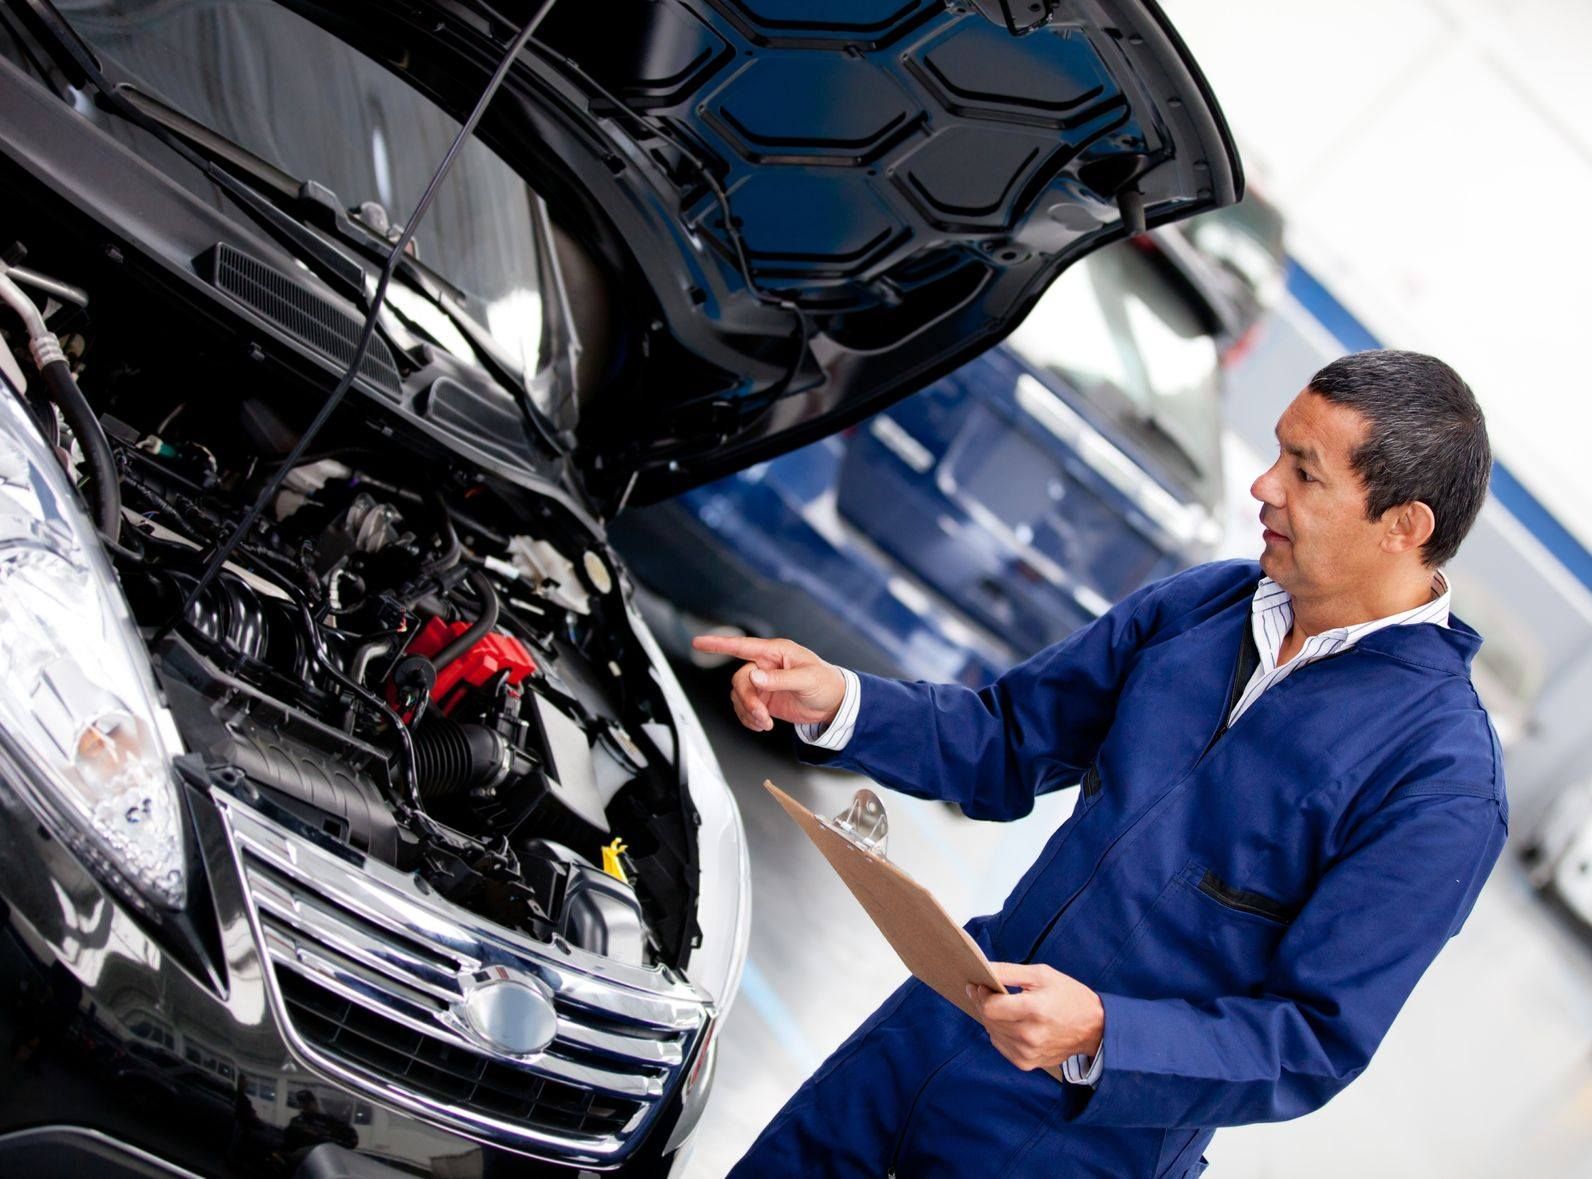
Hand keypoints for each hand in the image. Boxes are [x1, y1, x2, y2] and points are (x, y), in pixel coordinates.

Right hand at [690, 635, 845, 732]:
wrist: (834, 704)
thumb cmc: (825, 683)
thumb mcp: (807, 679)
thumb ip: (780, 679)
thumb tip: (755, 677)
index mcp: (776, 652)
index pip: (742, 646)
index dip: (718, 644)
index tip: (698, 642)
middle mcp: (766, 665)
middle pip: (740, 680)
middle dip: (747, 701)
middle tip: (762, 716)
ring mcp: (763, 683)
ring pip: (739, 696)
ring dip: (748, 713)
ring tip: (765, 723)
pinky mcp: (763, 699)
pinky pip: (745, 708)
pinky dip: (749, 719)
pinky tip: (762, 725)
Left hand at [966, 962, 1104, 1071]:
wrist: (1094, 1028)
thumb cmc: (1068, 996)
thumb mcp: (1041, 974)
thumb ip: (1008, 971)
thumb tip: (983, 968)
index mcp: (1034, 1010)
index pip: (990, 1007)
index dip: (980, 994)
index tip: (979, 984)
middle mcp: (1029, 1035)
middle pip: (988, 1019)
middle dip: (983, 1003)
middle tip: (987, 991)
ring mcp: (1028, 1052)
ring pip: (992, 1032)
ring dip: (992, 1018)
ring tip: (1003, 1006)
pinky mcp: (1027, 1062)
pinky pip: (1001, 1045)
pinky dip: (1000, 1032)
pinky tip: (1012, 1022)